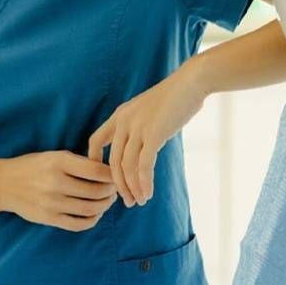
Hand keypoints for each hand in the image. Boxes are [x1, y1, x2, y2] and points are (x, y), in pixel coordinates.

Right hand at [0, 150, 118, 231]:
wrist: (4, 183)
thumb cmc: (34, 166)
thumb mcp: (54, 156)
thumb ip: (79, 163)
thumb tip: (108, 172)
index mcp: (58, 161)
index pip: (96, 170)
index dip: (111, 175)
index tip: (116, 175)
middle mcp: (55, 182)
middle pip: (96, 191)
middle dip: (111, 191)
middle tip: (115, 190)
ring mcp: (51, 203)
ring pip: (90, 208)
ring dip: (105, 206)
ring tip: (107, 201)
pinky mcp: (48, 219)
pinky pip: (78, 224)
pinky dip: (92, 220)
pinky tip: (95, 214)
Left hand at [87, 64, 206, 207]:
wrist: (191, 83)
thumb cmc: (173, 98)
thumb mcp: (146, 110)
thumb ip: (138, 127)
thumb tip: (138, 148)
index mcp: (119, 115)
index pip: (95, 142)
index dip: (95, 163)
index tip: (105, 179)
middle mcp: (123, 121)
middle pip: (113, 161)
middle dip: (119, 185)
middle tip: (127, 201)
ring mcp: (137, 127)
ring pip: (127, 167)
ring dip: (133, 188)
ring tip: (140, 201)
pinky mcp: (153, 134)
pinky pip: (143, 166)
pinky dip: (144, 183)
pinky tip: (148, 194)